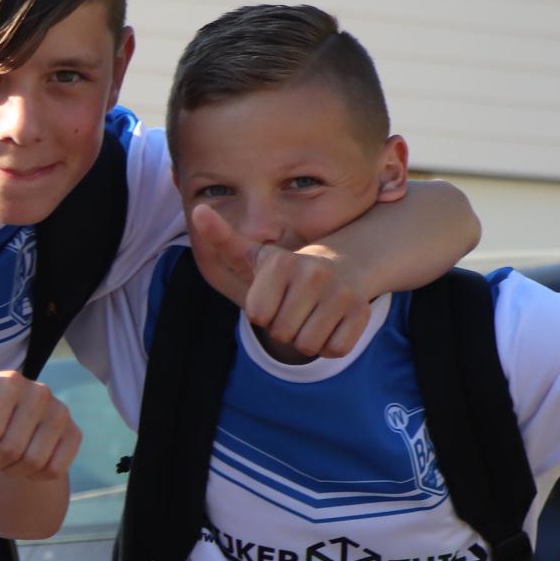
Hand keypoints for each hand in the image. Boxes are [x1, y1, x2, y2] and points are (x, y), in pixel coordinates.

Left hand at [0, 332, 79, 476]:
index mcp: (9, 380)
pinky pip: (54, 470)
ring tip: (6, 455)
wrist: (7, 422)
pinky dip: (35, 475)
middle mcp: (40, 391)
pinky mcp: (74, 432)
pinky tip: (27, 460)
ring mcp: (60, 411)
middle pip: (11, 450)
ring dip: (12, 470)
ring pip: (33, 462)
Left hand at [190, 202, 374, 358]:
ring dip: (306, 337)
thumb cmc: (286, 271)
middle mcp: (313, 273)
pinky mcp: (361, 312)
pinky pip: (335, 350)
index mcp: (282, 263)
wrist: (342, 267)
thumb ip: (223, 238)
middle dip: (284, 326)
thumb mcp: (254, 255)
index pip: (257, 315)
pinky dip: (330, 344)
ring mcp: (341, 293)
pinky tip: (331, 322)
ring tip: (311, 313)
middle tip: (294, 305)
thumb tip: (198, 210)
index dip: (262, 312)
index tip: (273, 295)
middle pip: (282, 332)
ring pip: (307, 344)